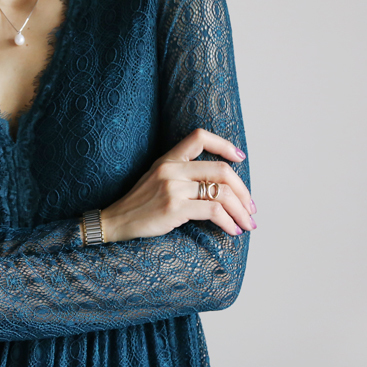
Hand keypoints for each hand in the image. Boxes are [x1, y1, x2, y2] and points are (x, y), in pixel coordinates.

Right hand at [101, 127, 254, 241]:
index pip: (200, 137)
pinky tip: (232, 230)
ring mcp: (173, 188)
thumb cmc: (140, 204)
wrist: (115, 221)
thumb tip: (218, 185)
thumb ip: (182, 174)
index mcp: (169, 158)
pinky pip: (213, 211)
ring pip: (222, 193)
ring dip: (240, 211)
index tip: (240, 158)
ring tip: (246, 223)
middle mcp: (172, 169)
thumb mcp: (157, 179)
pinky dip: (228, 222)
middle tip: (251, 208)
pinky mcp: (174, 208)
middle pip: (222, 170)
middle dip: (243, 191)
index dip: (224, 144)